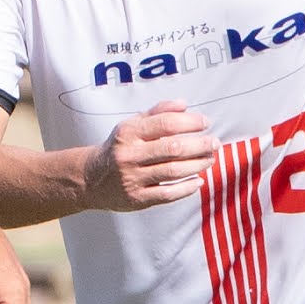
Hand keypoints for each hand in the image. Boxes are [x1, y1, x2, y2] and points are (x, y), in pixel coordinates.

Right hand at [90, 104, 213, 210]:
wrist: (90, 179)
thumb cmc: (118, 148)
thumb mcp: (131, 125)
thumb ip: (157, 112)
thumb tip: (184, 104)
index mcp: (128, 133)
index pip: (165, 124)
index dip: (190, 122)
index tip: (205, 123)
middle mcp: (129, 155)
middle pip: (173, 148)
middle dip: (199, 145)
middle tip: (214, 143)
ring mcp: (132, 178)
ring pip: (173, 171)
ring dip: (197, 165)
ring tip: (210, 159)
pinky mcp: (137, 198)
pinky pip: (168, 193)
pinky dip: (187, 188)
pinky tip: (198, 181)